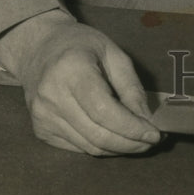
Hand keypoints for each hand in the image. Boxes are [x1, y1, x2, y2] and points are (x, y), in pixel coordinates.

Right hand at [0, 10, 160, 155]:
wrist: (39, 47)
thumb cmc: (81, 45)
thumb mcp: (114, 53)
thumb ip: (131, 86)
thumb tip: (146, 120)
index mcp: (72, 70)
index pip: (104, 111)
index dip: (131, 128)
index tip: (154, 135)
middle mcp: (52, 97)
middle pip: (97, 134)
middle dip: (129, 143)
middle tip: (151, 142)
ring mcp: (42, 116)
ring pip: (89, 146)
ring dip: (118, 149)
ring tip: (139, 141)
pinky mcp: (40, 130)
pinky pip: (78, 147)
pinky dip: (101, 146)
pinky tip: (115, 137)